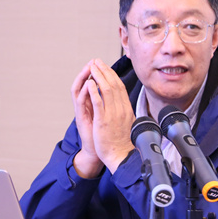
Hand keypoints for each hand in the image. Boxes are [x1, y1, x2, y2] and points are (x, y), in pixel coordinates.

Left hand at [71, 59, 134, 177]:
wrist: (121, 157)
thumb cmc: (122, 143)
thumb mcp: (127, 124)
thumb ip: (124, 112)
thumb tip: (123, 104)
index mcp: (126, 109)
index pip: (120, 87)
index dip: (112, 75)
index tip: (105, 67)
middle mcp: (121, 109)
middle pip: (114, 85)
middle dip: (105, 71)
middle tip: (97, 61)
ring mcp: (113, 114)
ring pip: (107, 90)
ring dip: (99, 76)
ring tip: (92, 67)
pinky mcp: (103, 121)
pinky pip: (99, 102)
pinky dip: (94, 91)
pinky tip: (90, 83)